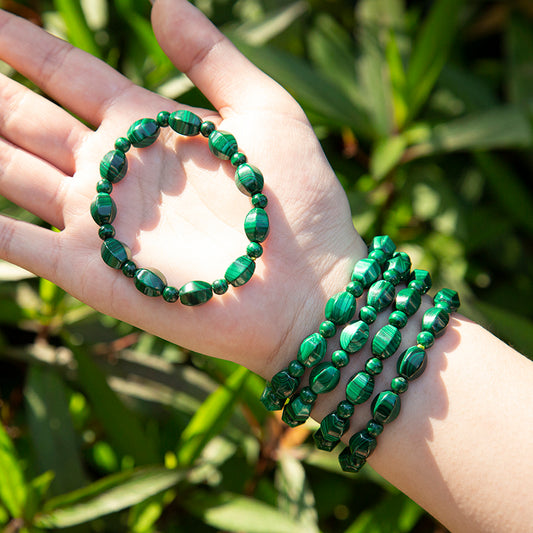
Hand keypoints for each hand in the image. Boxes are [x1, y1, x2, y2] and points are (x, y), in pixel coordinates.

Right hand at [0, 0, 363, 375]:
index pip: (70, 75)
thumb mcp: (264, 112)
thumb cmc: (298, 201)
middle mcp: (117, 173)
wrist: (306, 288)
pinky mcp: (94, 275)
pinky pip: (19, 245)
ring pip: (13, 174)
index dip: (25, 44)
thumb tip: (162, 0)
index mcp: (150, 129)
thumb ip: (212, 59)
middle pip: (28, 120)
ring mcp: (102, 224)